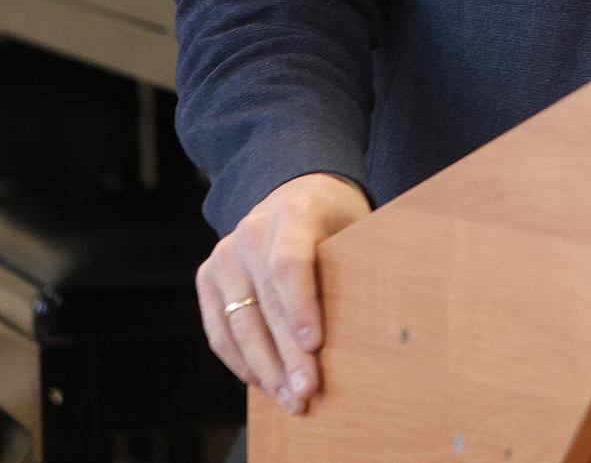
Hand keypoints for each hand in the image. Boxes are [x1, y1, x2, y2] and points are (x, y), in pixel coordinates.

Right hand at [195, 172, 370, 414]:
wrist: (296, 191)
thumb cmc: (338, 218)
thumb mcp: (357, 226)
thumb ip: (359, 264)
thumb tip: (382, 322)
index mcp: (293, 213)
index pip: (290, 264)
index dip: (300, 307)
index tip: (315, 345)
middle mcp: (250, 232)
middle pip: (265, 303)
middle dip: (286, 355)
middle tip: (307, 392)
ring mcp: (224, 255)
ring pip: (239, 324)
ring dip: (264, 369)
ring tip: (290, 399)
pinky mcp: (207, 277)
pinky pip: (220, 330)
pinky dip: (241, 361)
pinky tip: (264, 383)